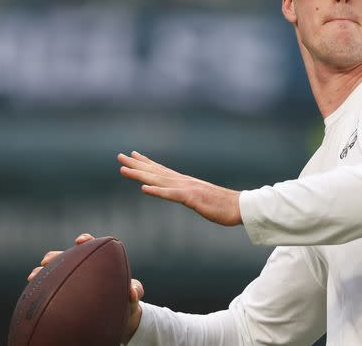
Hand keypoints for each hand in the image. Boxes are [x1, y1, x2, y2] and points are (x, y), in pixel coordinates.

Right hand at [27, 233, 143, 343]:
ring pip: (55, 272)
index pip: (93, 247)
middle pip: (67, 257)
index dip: (86, 241)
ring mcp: (73, 282)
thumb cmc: (126, 303)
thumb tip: (132, 291)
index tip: (80, 241)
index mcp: (101, 264)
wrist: (117, 320)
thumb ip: (135, 291)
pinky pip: (50, 290)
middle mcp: (84, 270)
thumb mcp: (133, 297)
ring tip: (34, 276)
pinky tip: (31, 292)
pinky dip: (40, 289)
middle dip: (55, 256)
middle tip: (47, 261)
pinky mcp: (64, 295)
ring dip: (43, 273)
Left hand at [118, 151, 242, 225]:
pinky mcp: (193, 199)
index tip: (132, 155)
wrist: (242, 206)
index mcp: (186, 182)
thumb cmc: (225, 205)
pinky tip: (144, 189)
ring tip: (124, 170)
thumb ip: (193, 195)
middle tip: (119, 157)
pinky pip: (171, 195)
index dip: (146, 163)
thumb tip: (187, 195)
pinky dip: (157, 192)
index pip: (162, 170)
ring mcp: (188, 189)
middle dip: (137, 164)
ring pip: (159, 180)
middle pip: (156, 172)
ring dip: (141, 175)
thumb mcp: (204, 198)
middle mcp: (184, 181)